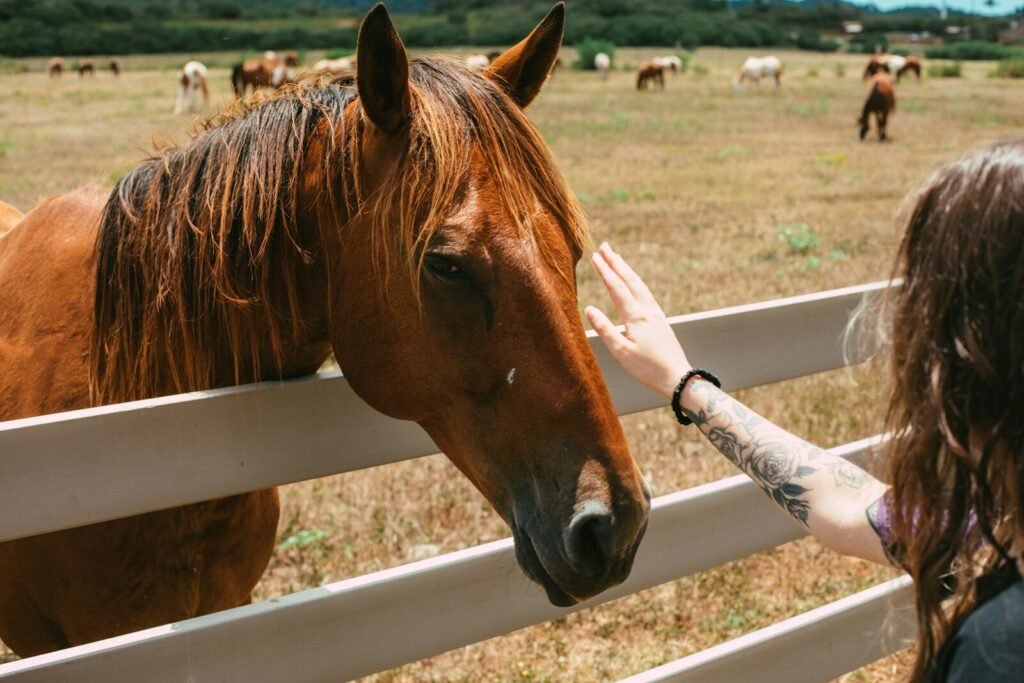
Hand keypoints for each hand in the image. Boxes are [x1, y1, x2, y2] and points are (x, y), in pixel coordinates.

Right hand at [585, 243, 689, 398]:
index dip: (605, 271)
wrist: (677, 377)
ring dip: (627, 270)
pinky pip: (646, 293)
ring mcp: (656, 314)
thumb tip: (589, 308)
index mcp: (636, 316)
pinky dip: (636, 282)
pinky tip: (635, 284)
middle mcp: (647, 310)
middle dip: (616, 262)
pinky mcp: (661, 320)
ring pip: (640, 285)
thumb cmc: (647, 368)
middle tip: (605, 247)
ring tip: (617, 259)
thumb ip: (604, 329)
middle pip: (630, 280)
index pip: (617, 288)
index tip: (595, 256)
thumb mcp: (621, 352)